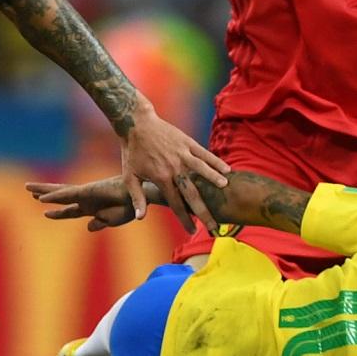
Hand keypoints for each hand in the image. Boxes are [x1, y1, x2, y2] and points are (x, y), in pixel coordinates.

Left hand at [26, 177, 141, 232]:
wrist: (139, 197)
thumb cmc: (130, 208)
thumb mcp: (113, 220)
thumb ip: (100, 223)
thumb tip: (89, 227)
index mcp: (91, 208)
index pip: (70, 211)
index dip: (58, 213)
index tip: (45, 212)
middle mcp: (85, 199)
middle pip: (61, 196)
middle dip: (45, 194)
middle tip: (29, 191)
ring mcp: (85, 194)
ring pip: (60, 192)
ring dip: (44, 190)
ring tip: (28, 188)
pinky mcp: (87, 192)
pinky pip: (67, 195)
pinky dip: (54, 197)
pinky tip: (42, 199)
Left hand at [119, 102, 229, 232]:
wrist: (136, 124)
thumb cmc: (132, 152)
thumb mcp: (129, 177)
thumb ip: (137, 198)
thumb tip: (141, 218)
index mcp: (161, 178)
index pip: (176, 204)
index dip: (185, 219)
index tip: (193, 231)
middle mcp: (174, 168)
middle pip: (193, 193)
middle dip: (204, 211)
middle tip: (215, 225)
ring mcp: (182, 154)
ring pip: (202, 171)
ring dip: (215, 181)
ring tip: (226, 191)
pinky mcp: (187, 143)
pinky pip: (205, 154)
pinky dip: (216, 162)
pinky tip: (227, 171)